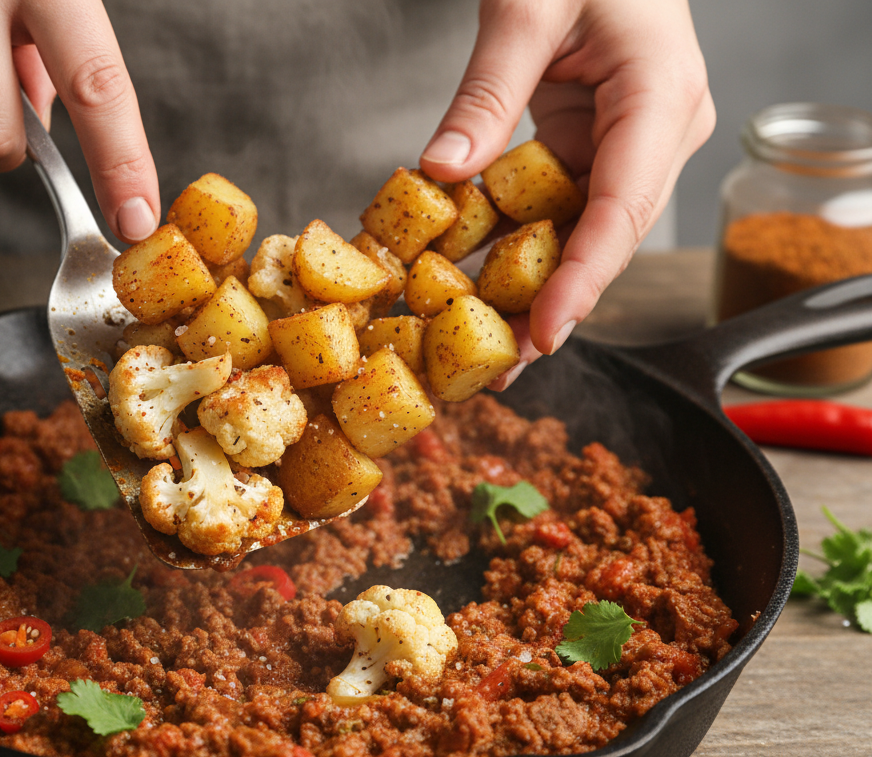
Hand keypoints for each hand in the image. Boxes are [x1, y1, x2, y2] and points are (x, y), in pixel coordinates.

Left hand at [419, 0, 714, 387]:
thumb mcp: (527, 7)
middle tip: (498, 373)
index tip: (546, 335)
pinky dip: (513, 250)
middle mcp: (654, 135)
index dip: (583, 280)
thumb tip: (442, 172)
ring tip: (482, 357)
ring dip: (529, 294)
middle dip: (550, 309)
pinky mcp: (590, 148)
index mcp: (661, 99)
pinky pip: (552, 211)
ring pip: (576, 238)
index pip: (624, 209)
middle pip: (601, 240)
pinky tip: (475, 293)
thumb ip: (487, 92)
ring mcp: (624, 146)